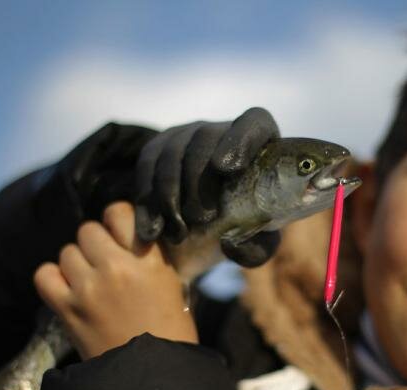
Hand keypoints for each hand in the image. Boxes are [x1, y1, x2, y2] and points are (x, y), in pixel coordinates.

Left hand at [33, 202, 196, 359]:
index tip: (120, 234)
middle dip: (96, 243)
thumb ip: (148, 257)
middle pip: (88, 230)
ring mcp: (88, 287)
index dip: (117, 220)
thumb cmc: (171, 332)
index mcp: (148, 260)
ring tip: (89, 280)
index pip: (119, 212)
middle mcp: (115, 267)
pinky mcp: (67, 309)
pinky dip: (54, 278)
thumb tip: (127, 239)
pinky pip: (45, 274)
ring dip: (77, 262)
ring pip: (67, 251)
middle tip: (105, 262)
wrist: (151, 376)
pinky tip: (68, 288)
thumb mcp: (171, 284)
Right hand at [134, 107, 281, 266]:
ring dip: (170, 196)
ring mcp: (186, 135)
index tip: (228, 169)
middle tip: (201, 219)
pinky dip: (147, 203)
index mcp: (259, 142)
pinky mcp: (157, 149)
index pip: (253, 124)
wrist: (213, 226)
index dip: (240, 141)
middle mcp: (220, 130)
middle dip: (199, 180)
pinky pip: (146, 167)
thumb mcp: (260, 242)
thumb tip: (231, 245)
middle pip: (205, 139)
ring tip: (179, 234)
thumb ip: (256, 248)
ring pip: (171, 153)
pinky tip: (152, 232)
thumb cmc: (248, 226)